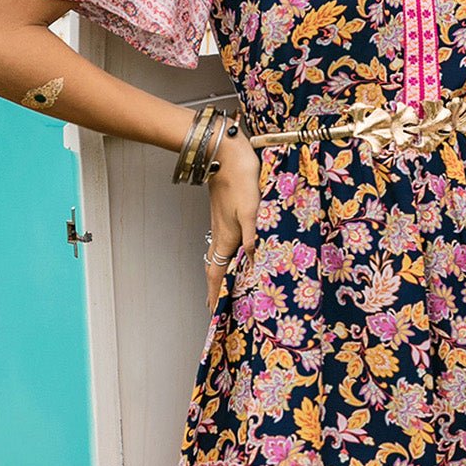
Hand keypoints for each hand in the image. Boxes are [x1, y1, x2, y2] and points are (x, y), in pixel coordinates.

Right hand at [203, 126, 261, 312]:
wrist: (225, 153)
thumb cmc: (240, 179)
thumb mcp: (251, 209)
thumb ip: (253, 235)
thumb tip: (253, 260)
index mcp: (226, 237)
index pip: (217, 273)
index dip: (215, 293)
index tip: (213, 311)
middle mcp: (222, 234)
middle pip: (216, 268)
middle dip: (216, 288)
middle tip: (217, 305)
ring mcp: (223, 224)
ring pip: (219, 255)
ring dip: (220, 273)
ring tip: (223, 286)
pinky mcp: (228, 214)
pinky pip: (225, 244)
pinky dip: (227, 256)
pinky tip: (236, 253)